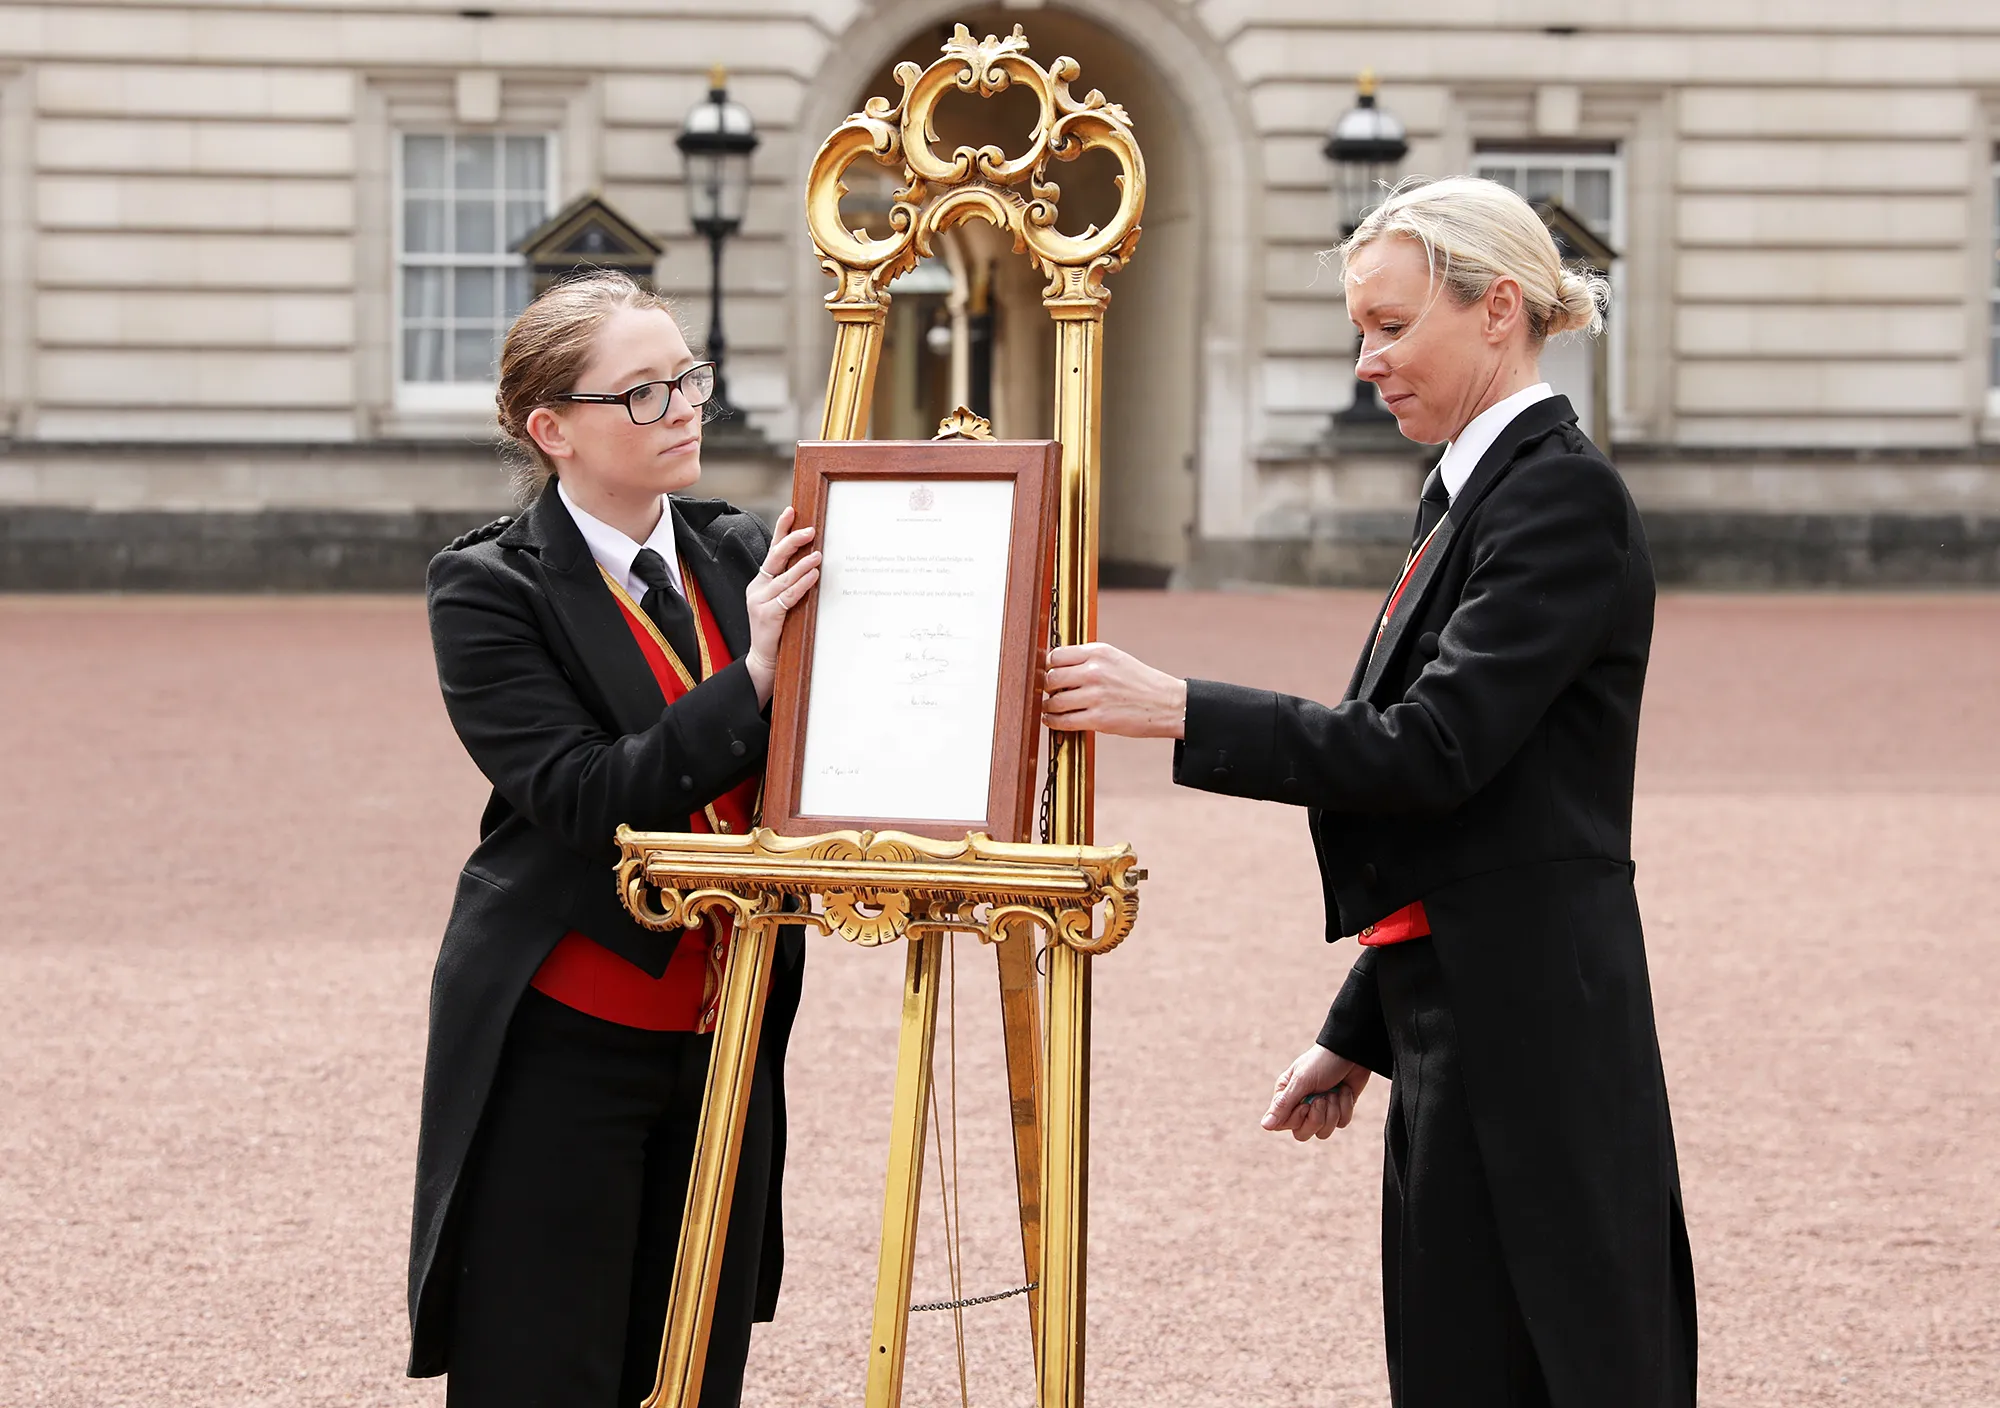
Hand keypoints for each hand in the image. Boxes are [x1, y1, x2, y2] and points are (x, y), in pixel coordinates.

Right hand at [744, 506, 819, 706]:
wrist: (764, 661)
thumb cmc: (778, 630)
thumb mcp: (782, 602)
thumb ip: (792, 584)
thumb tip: (815, 562)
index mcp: (760, 582)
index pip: (772, 551)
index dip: (781, 529)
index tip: (792, 510)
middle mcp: (757, 588)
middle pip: (774, 558)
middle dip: (792, 541)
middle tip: (810, 530)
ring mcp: (760, 601)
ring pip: (783, 577)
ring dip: (802, 564)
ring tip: (818, 553)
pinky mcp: (767, 615)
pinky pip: (788, 596)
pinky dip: (802, 584)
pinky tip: (813, 576)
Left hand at [1041, 642, 1187, 738]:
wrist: (1167, 704)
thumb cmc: (1140, 683)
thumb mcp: (1115, 659)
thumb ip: (1088, 660)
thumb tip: (1057, 666)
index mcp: (1099, 653)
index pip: (1056, 655)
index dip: (1048, 666)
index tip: (1048, 673)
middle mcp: (1095, 671)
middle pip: (1051, 678)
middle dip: (1047, 687)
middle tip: (1050, 692)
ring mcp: (1096, 696)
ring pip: (1054, 701)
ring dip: (1048, 706)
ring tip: (1050, 707)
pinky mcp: (1098, 718)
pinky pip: (1064, 720)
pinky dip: (1053, 721)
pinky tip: (1053, 720)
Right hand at [1261, 1044, 1368, 1141]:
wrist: (1351, 1052)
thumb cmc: (1322, 1062)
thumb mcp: (1301, 1082)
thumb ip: (1283, 1105)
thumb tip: (1264, 1126)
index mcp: (1286, 1096)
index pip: (1282, 1125)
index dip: (1297, 1119)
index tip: (1306, 1102)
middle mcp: (1301, 1105)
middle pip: (1302, 1134)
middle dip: (1316, 1118)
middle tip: (1322, 1098)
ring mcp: (1321, 1110)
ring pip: (1323, 1132)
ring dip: (1333, 1111)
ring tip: (1334, 1091)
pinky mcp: (1338, 1111)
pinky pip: (1341, 1123)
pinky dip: (1345, 1106)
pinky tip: (1345, 1090)